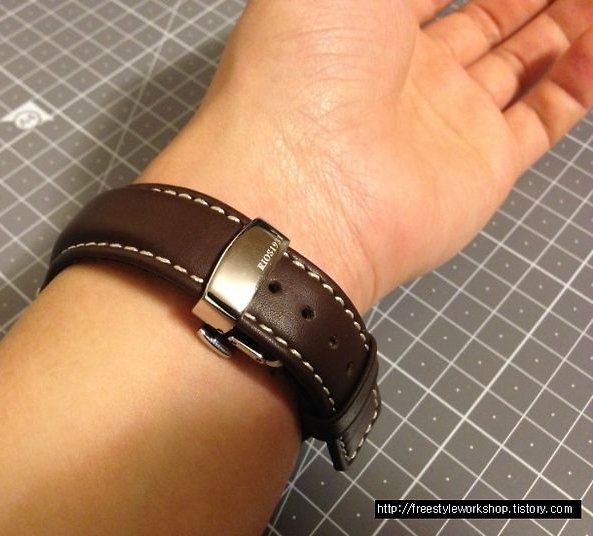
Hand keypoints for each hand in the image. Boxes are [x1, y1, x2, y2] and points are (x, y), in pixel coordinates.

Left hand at [139, 0, 592, 311]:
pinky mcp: (483, 165)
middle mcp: (407, 73)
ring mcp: (446, 121)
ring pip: (523, 62)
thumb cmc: (305, 63)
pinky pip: (546, 117)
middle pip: (488, 17)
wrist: (303, 185)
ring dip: (563, 25)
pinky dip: (579, 80)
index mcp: (365, 25)